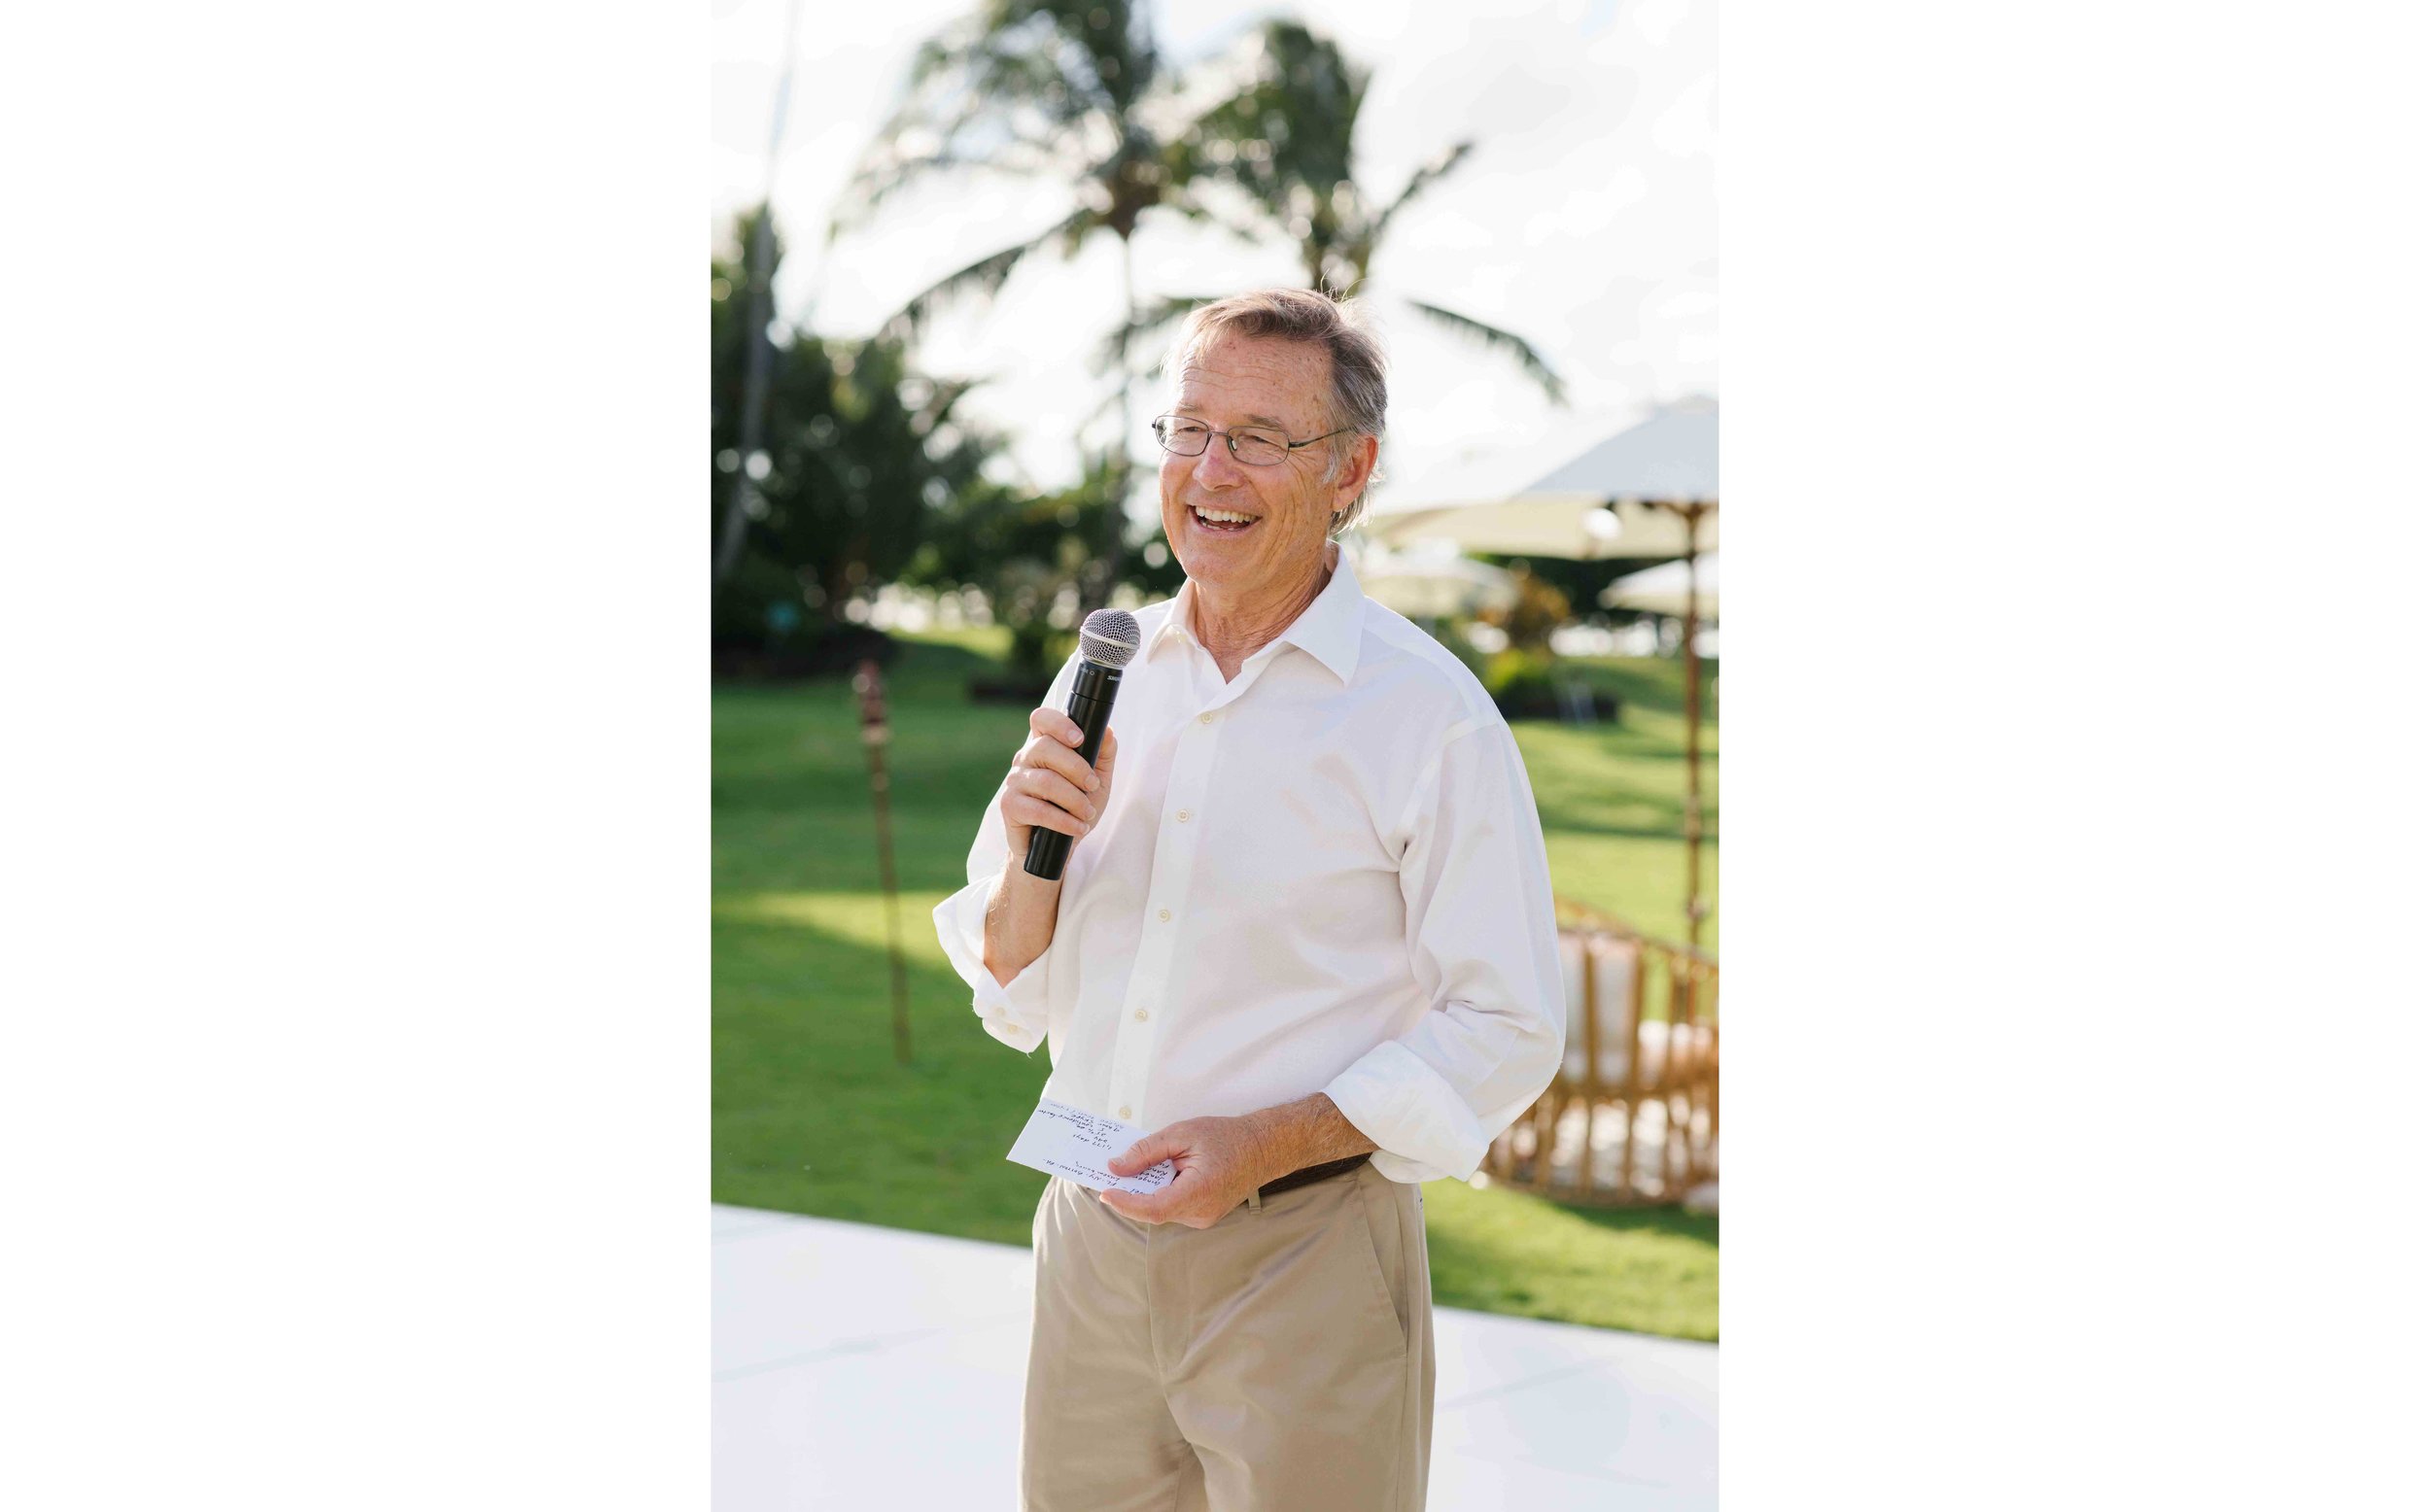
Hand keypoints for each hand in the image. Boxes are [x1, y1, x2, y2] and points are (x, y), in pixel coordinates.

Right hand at [999, 705, 1118, 854]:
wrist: (1057, 847)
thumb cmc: (1075, 808)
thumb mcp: (1098, 781)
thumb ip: (1103, 755)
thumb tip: (1107, 731)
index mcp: (1043, 745)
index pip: (1042, 719)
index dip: (1059, 724)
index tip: (1080, 739)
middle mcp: (1024, 758)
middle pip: (1045, 748)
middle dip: (1077, 768)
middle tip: (1093, 786)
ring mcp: (1014, 781)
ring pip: (1046, 781)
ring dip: (1075, 800)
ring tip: (1087, 813)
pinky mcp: (1009, 806)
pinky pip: (1039, 810)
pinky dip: (1064, 821)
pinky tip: (1078, 827)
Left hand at [1098, 1114, 1279, 1228]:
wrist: (1262, 1148)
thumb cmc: (1226, 1137)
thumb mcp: (1182, 1133)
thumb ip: (1146, 1151)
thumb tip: (1116, 1167)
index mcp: (1199, 1191)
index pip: (1154, 1209)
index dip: (1126, 1203)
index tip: (1106, 1191)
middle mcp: (1201, 1212)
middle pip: (1153, 1210)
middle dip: (1131, 1193)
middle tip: (1113, 1172)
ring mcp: (1204, 1218)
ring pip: (1162, 1210)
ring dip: (1147, 1192)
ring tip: (1144, 1168)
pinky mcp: (1203, 1216)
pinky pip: (1173, 1208)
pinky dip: (1161, 1193)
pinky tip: (1162, 1175)